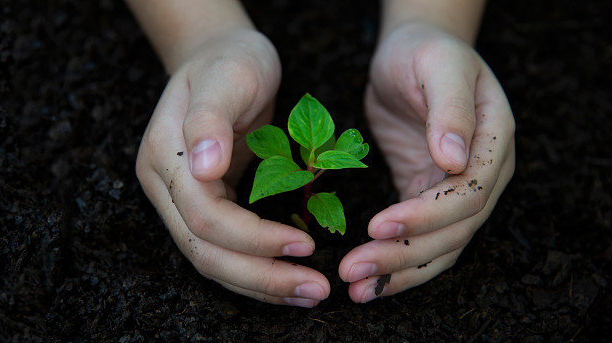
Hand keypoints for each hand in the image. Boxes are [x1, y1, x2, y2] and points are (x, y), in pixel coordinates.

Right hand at [136, 29, 329, 306]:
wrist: (220, 56)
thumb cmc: (231, 61)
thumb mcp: (228, 76)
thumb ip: (212, 119)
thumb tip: (204, 168)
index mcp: (165, 154)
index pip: (204, 215)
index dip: (253, 237)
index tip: (306, 243)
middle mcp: (163, 184)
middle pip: (203, 250)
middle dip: (259, 276)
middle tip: (315, 289)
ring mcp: (176, 198)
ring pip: (210, 259)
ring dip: (260, 284)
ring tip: (309, 293)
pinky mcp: (199, 206)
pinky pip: (222, 250)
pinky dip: (256, 270)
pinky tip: (289, 279)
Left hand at [339, 23, 515, 301]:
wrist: (411, 52)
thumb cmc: (424, 52)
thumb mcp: (437, 66)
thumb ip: (450, 109)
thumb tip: (454, 158)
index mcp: (493, 141)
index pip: (468, 193)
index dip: (425, 216)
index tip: (378, 225)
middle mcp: (483, 174)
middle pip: (453, 231)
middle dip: (403, 254)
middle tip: (353, 269)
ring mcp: (457, 190)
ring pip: (438, 247)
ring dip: (398, 272)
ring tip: (356, 289)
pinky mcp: (426, 196)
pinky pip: (418, 239)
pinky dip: (395, 262)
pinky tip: (367, 281)